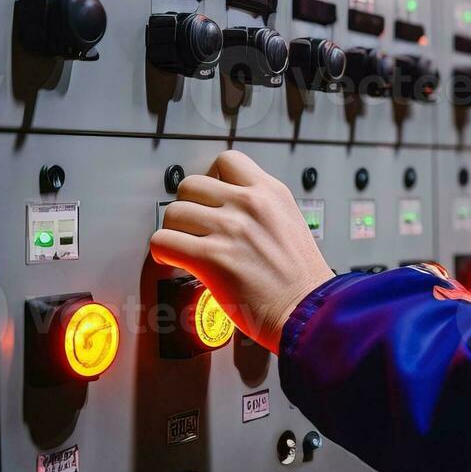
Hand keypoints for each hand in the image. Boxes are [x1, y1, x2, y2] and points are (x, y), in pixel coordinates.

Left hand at [151, 150, 333, 352]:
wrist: (307, 311)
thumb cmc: (302, 278)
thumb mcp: (290, 221)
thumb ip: (260, 207)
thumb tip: (227, 203)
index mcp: (271, 192)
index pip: (226, 160)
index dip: (212, 179)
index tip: (210, 198)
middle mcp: (249, 204)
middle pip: (191, 184)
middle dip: (189, 207)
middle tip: (195, 227)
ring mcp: (231, 229)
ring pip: (173, 212)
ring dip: (175, 231)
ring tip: (186, 246)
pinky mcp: (212, 257)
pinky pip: (163, 241)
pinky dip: (163, 253)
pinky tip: (176, 260)